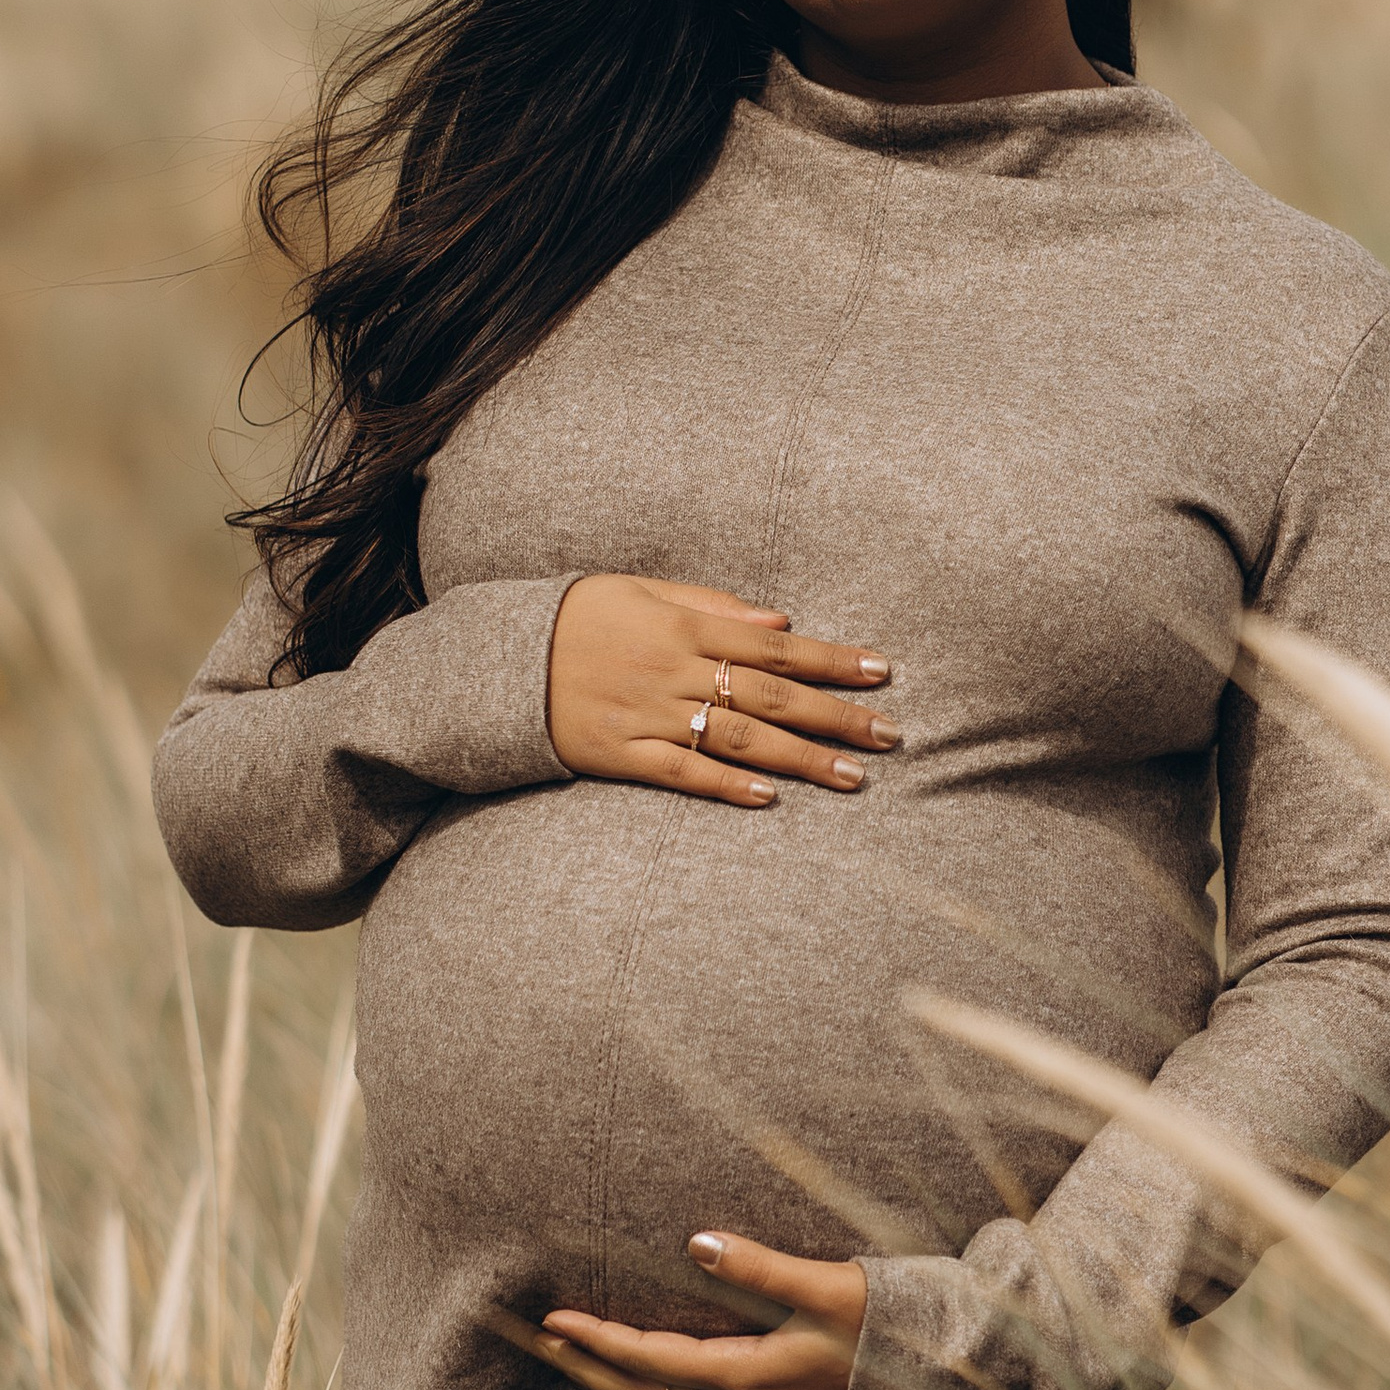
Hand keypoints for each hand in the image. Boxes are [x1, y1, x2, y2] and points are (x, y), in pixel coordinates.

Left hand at [542, 1233, 867, 1389]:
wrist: (936, 1377)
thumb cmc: (885, 1326)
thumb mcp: (826, 1287)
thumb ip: (761, 1267)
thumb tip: (697, 1243)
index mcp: (750, 1376)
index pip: (653, 1361)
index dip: (599, 1341)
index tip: (555, 1320)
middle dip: (588, 1370)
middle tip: (541, 1341)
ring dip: (612, 1387)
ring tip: (575, 1361)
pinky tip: (638, 1389)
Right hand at [545, 575, 896, 810]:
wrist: (498, 659)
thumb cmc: (578, 617)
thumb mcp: (642, 590)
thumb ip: (712, 604)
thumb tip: (780, 619)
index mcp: (684, 626)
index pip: (776, 646)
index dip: (833, 660)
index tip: (882, 672)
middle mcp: (674, 671)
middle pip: (771, 696)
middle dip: (836, 717)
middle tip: (890, 735)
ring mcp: (649, 716)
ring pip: (739, 740)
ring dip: (801, 760)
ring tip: (853, 777)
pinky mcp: (621, 755)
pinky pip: (682, 775)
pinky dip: (728, 787)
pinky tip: (771, 799)